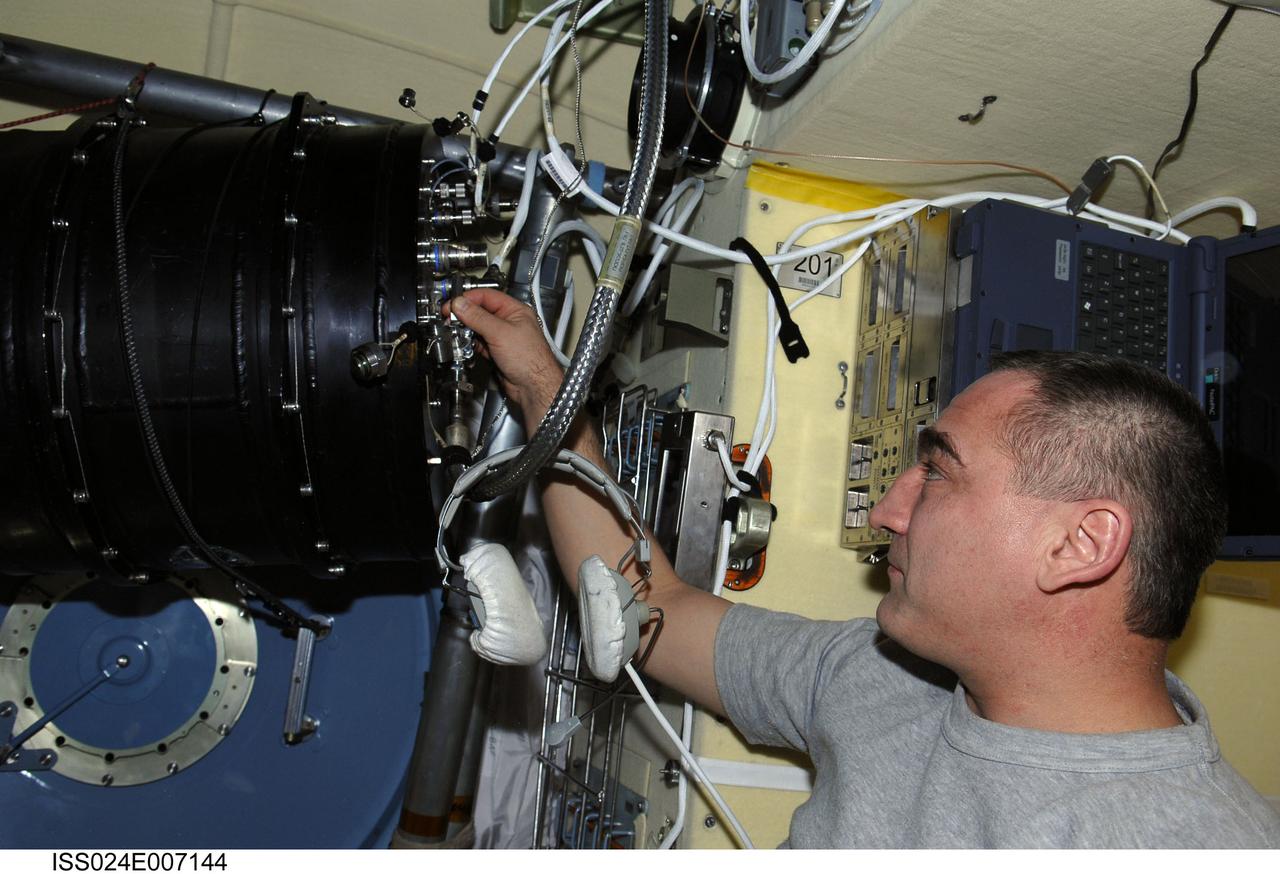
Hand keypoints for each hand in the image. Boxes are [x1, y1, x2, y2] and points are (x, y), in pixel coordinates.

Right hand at [444, 289, 563, 423]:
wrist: (533, 387)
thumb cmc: (530, 360)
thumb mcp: (500, 333)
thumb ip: (478, 317)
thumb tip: (461, 304)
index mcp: (515, 310)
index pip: (486, 296)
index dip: (467, 299)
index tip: (452, 305)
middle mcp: (508, 322)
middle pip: (480, 312)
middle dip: (464, 315)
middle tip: (450, 319)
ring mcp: (502, 337)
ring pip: (478, 328)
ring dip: (466, 331)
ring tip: (455, 332)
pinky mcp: (496, 352)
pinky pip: (479, 343)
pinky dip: (470, 344)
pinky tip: (464, 345)